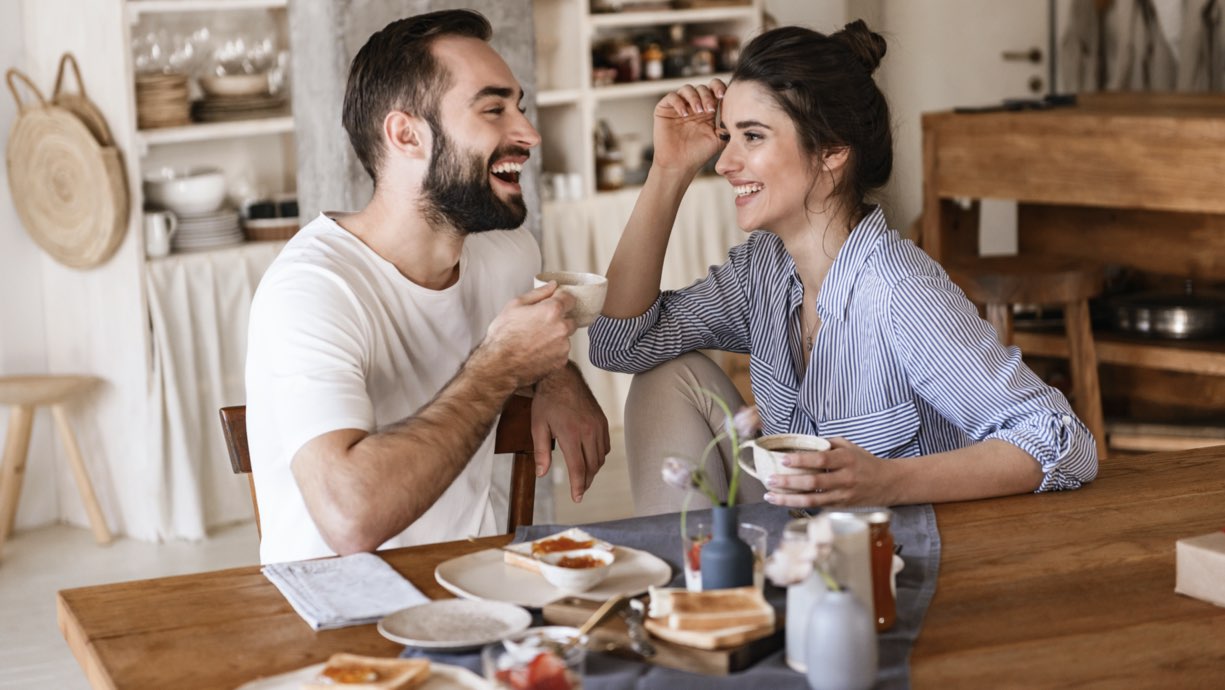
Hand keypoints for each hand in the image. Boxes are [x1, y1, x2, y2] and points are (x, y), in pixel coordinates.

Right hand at [481, 282, 575, 387]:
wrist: (499, 365)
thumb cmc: (503, 336)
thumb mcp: (515, 305)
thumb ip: (538, 293)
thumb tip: (552, 285)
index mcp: (552, 311)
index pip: (570, 298)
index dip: (561, 299)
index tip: (554, 303)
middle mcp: (562, 328)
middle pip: (570, 319)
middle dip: (559, 319)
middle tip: (541, 324)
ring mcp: (563, 346)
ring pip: (566, 337)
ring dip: (556, 336)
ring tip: (536, 340)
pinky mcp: (561, 361)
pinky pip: (562, 351)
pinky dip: (553, 350)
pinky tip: (538, 351)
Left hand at [531, 365, 609, 501]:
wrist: (561, 377)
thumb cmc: (546, 401)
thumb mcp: (538, 426)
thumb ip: (541, 452)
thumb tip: (541, 474)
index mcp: (571, 434)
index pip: (578, 468)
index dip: (578, 486)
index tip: (576, 498)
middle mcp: (588, 431)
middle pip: (592, 466)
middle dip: (586, 481)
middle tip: (579, 490)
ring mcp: (598, 425)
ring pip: (601, 457)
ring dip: (593, 470)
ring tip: (583, 476)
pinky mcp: (602, 421)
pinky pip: (605, 446)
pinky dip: (599, 456)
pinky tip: (590, 458)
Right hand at [651, 79, 726, 174]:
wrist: (679, 165)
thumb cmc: (698, 154)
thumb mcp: (719, 139)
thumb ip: (727, 125)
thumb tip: (739, 115)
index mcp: (707, 110)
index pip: (714, 90)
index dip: (718, 87)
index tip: (723, 96)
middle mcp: (693, 106)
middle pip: (702, 87)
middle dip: (708, 96)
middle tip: (710, 109)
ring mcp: (679, 106)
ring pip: (687, 89)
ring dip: (695, 97)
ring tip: (698, 111)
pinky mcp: (664, 109)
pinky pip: (671, 96)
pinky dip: (679, 102)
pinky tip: (685, 113)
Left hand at [762, 437, 897, 507]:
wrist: (889, 483)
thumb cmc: (864, 461)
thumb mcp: (848, 446)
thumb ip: (826, 444)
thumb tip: (801, 443)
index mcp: (846, 459)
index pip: (821, 459)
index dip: (801, 460)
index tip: (783, 459)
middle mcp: (845, 478)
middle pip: (813, 482)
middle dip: (788, 482)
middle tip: (769, 480)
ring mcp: (843, 495)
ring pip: (813, 500)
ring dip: (789, 499)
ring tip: (770, 496)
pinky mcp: (841, 507)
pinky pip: (818, 507)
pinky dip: (800, 505)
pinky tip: (784, 502)